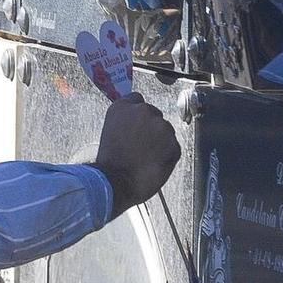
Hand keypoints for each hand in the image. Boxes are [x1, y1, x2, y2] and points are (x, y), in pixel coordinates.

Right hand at [92, 99, 179, 216]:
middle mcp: (142, 111)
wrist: (115, 182)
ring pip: (166, 132)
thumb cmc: (109, 163)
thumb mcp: (110, 132)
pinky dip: (167, 156)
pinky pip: (173, 148)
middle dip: (151, 129)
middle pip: (154, 115)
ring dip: (160, 142)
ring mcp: (160, 126)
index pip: (137, 100)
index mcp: (122, 108)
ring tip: (145, 158)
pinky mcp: (173, 143)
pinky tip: (153, 165)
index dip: (138, 116)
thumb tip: (136, 124)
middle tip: (141, 147)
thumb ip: (125, 122)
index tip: (137, 125)